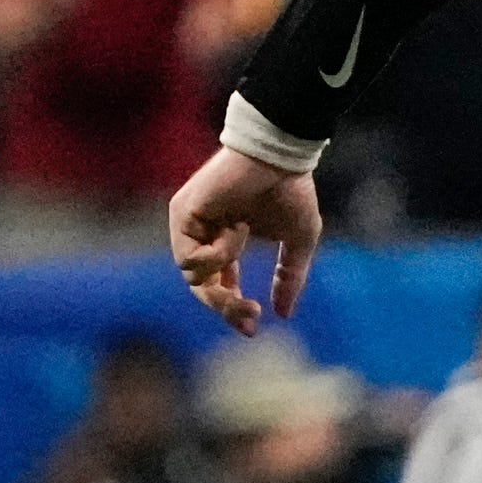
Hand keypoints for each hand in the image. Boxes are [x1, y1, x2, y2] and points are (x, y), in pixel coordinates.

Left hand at [169, 144, 323, 335]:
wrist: (281, 155)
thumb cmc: (291, 190)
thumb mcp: (298, 241)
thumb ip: (290, 277)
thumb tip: (285, 315)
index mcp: (226, 243)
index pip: (220, 285)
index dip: (234, 308)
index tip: (253, 327)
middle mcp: (203, 236)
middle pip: (202, 287)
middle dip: (225, 306)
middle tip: (250, 315)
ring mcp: (189, 225)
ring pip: (192, 276)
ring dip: (225, 266)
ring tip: (243, 235)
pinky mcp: (182, 214)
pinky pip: (191, 257)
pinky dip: (218, 251)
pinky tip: (236, 227)